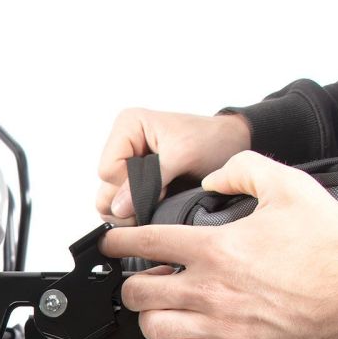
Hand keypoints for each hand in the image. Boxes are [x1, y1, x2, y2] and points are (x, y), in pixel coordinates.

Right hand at [96, 109, 250, 219]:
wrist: (232, 146)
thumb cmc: (211, 141)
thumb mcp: (181, 156)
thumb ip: (147, 182)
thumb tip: (117, 208)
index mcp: (127, 127)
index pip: (107, 171)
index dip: (128, 185)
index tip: (158, 185)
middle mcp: (121, 146)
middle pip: (105, 189)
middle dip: (131, 200)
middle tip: (161, 195)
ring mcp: (127, 167)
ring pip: (111, 203)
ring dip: (135, 209)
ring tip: (162, 199)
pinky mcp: (134, 184)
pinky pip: (124, 208)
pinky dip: (140, 212)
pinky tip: (160, 203)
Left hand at [100, 151, 337, 338]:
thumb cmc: (332, 250)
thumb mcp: (291, 187)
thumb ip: (245, 170)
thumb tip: (214, 177)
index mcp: (216, 248)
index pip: (146, 243)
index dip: (118, 241)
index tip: (110, 243)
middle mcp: (209, 289)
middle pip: (137, 292)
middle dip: (129, 284)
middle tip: (138, 278)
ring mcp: (218, 324)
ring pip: (152, 327)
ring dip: (147, 316)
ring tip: (157, 307)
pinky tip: (170, 335)